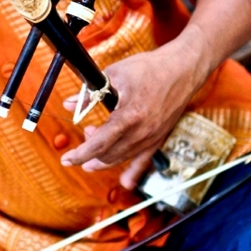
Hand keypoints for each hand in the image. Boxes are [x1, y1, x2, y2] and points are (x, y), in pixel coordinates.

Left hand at [60, 40, 203, 187]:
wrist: (183, 69)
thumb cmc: (150, 68)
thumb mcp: (115, 75)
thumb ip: (89, 93)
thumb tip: (69, 104)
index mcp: (129, 116)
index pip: (98, 143)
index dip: (79, 154)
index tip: (66, 159)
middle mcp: (142, 133)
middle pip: (108, 154)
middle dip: (90, 153)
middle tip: (84, 135)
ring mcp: (152, 138)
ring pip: (122, 158)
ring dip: (104, 159)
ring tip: (93, 151)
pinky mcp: (159, 138)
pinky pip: (144, 161)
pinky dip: (132, 173)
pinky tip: (126, 183)